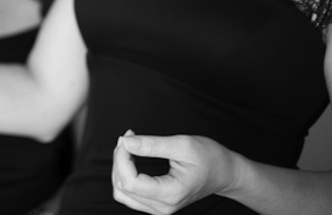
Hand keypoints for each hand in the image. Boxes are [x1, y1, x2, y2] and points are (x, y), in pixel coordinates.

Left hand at [112, 131, 235, 213]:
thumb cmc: (209, 158)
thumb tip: (125, 142)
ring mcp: (159, 208)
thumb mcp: (182, 145)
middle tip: (130, 137)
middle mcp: (163, 207)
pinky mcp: (155, 204)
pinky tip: (131, 159)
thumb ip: (152, 145)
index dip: (121, 157)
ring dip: (119, 168)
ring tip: (130, 147)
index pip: (130, 181)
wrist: (224, 173)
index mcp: (171, 194)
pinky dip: (125, 175)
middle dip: (119, 159)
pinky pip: (128, 194)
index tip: (128, 137)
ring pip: (121, 192)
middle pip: (122, 187)